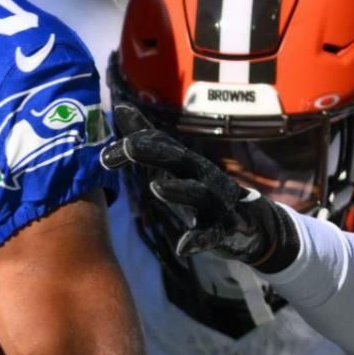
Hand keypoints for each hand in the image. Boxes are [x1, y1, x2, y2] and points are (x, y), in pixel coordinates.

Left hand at [100, 104, 296, 269]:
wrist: (250, 222)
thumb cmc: (201, 188)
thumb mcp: (172, 164)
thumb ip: (147, 139)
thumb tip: (121, 107)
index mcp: (185, 161)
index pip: (158, 145)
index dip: (133, 147)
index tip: (103, 158)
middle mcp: (201, 174)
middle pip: (176, 159)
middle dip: (153, 152)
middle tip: (129, 146)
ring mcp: (215, 200)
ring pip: (196, 193)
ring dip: (177, 190)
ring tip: (155, 188)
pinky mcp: (223, 228)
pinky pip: (210, 234)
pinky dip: (198, 240)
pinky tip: (183, 247)